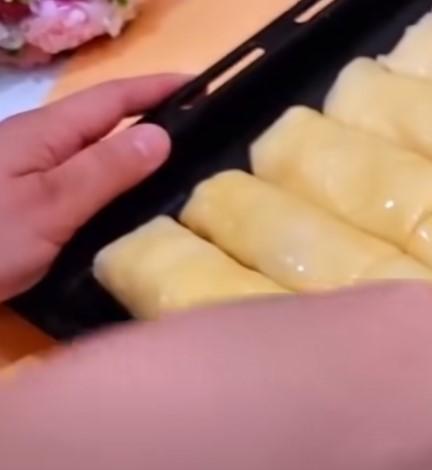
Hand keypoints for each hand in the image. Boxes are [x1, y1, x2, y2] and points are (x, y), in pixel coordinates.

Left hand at [0, 74, 187, 300]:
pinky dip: (107, 187)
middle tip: (200, 134)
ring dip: (129, 155)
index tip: (201, 85)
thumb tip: (161, 133)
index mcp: (42, 135)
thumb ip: (105, 171)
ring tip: (174, 171)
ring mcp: (19, 177)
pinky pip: (73, 183)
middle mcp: (31, 147)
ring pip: (86, 155)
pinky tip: (121, 210)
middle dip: (148, 119)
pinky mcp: (13, 208)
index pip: (111, 100)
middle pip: (100, 123)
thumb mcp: (50, 207)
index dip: (155, 88)